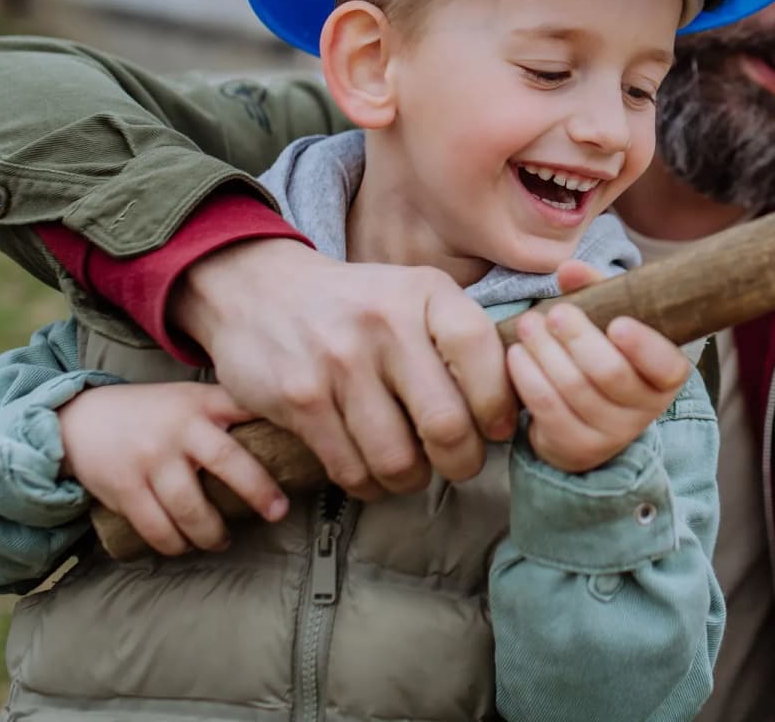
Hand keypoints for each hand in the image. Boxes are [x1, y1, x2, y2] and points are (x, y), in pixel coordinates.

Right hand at [58, 381, 288, 555]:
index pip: (247, 409)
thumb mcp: (189, 398)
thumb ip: (228, 409)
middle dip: (259, 492)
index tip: (308, 450)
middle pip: (229, 463)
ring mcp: (151, 460)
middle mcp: (179, 429)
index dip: (279, 426)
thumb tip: (289, 429)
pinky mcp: (125, 488)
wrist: (80, 419)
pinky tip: (184, 546)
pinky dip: (174, 544)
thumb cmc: (151, 413)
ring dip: (212, 533)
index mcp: (201, 404)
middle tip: (277, 513)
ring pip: (192, 508)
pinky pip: (157, 527)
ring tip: (222, 541)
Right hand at [171, 238, 514, 500]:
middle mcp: (384, 323)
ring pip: (398, 459)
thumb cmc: (357, 305)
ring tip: (413, 470)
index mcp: (425, 293)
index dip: (499, 406)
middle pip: (446, 424)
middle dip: (462, 461)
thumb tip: (518, 403)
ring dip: (412, 479)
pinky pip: (350, 468)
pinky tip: (371, 472)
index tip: (495, 427)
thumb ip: (460, 339)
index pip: (483, 355)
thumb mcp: (413, 295)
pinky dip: (368, 485)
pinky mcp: (299, 399)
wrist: (257, 289)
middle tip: (458, 463)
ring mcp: (339, 362)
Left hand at [507, 260, 691, 472]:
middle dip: (578, 338)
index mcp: (664, 376)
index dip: (644, 346)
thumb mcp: (607, 319)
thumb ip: (595, 289)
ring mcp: (612, 434)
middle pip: (610, 373)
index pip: (667, 365)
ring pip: (574, 389)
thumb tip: (568, 269)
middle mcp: (645, 410)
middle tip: (556, 314)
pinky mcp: (577, 448)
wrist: (584, 416)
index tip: (617, 323)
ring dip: (545, 352)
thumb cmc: (601, 354)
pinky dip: (528, 377)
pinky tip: (516, 355)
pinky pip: (548, 409)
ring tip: (528, 325)